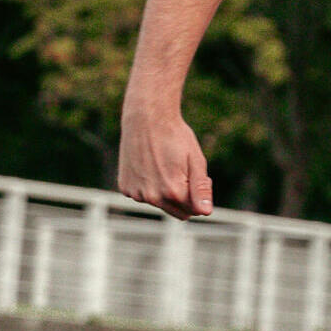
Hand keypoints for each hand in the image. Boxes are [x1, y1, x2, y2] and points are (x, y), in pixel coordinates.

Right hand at [118, 103, 213, 217]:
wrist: (146, 118)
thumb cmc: (175, 137)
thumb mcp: (196, 160)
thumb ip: (201, 189)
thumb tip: (205, 212)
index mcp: (173, 192)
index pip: (194, 210)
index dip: (198, 194)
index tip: (195, 175)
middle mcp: (152, 197)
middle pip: (178, 213)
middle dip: (184, 198)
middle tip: (182, 172)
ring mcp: (136, 193)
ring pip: (160, 204)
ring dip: (165, 192)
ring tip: (163, 165)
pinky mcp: (125, 188)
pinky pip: (143, 195)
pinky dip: (148, 185)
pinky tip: (148, 165)